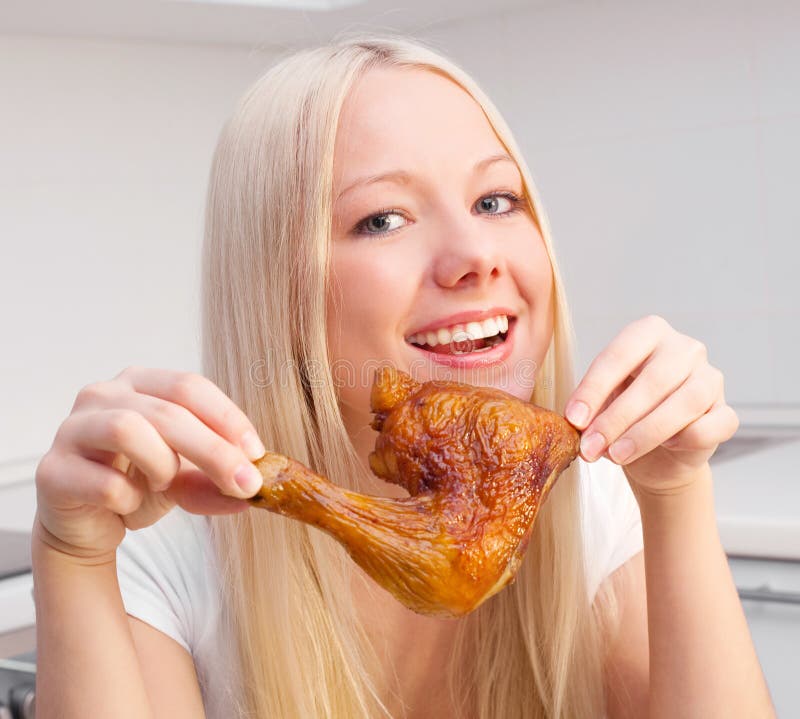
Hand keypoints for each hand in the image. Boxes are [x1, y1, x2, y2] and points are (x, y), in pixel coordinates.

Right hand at [34, 366, 266, 559]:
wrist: (89, 524)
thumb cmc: (138, 484)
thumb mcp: (189, 479)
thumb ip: (218, 480)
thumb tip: (255, 491)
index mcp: (140, 383)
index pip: (190, 386)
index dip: (228, 418)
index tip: (257, 454)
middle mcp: (103, 395)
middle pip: (168, 411)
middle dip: (215, 451)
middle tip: (245, 484)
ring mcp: (72, 429)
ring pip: (128, 429)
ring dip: (162, 465)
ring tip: (164, 484)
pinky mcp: (52, 470)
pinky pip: (104, 482)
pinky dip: (130, 500)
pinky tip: (129, 506)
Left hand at [564, 315, 738, 494]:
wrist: (656, 455)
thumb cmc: (624, 416)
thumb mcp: (600, 404)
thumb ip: (591, 407)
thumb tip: (578, 422)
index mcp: (647, 333)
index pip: (619, 355)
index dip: (593, 389)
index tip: (573, 419)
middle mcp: (684, 348)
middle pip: (653, 380)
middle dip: (617, 418)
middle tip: (591, 446)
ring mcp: (711, 378)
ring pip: (685, 402)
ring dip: (645, 433)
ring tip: (615, 455)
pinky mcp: (726, 413)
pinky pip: (709, 426)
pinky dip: (684, 439)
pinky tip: (665, 447)